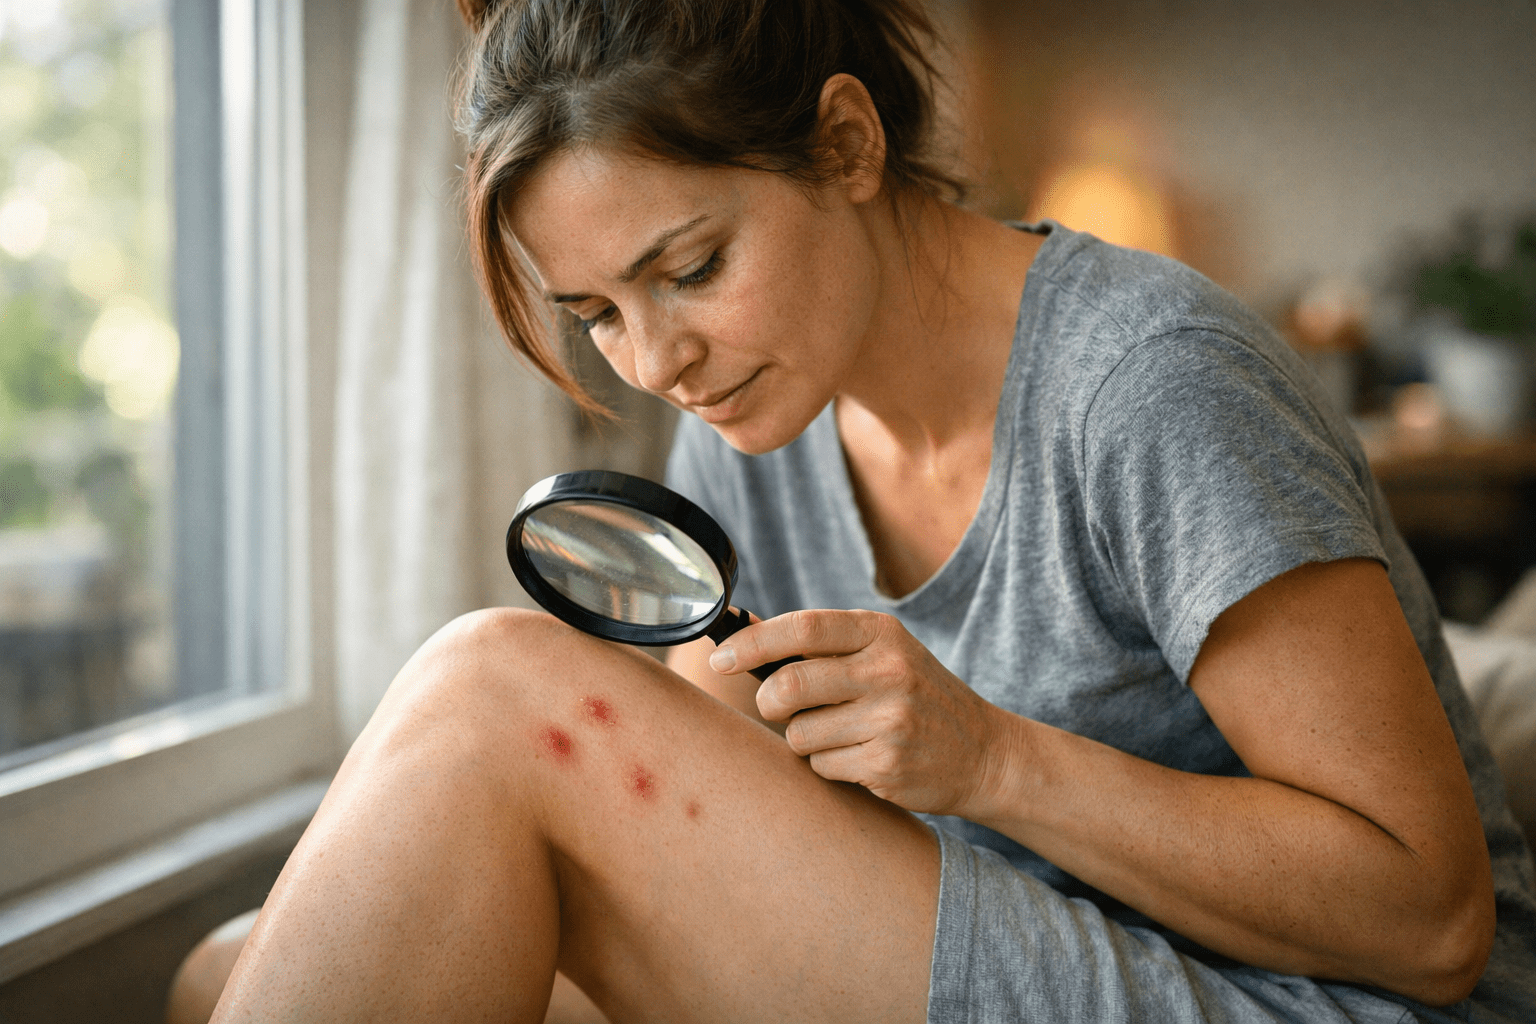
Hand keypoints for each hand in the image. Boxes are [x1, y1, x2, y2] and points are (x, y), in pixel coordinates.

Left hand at [708, 609, 1012, 815]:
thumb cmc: (916, 696)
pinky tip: (861, 757)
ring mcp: (890, 720)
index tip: (719, 658)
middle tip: (775, 708)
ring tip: (840, 734)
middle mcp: (888, 671)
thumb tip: (742, 632)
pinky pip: (821, 766)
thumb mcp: (883, 653)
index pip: (803, 628)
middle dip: (768, 702)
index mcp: (881, 634)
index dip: (752, 643)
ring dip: (804, 739)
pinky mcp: (887, 764)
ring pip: (798, 733)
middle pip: (789, 685)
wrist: (983, 752)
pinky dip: (828, 765)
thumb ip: (823, 645)